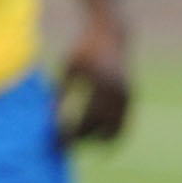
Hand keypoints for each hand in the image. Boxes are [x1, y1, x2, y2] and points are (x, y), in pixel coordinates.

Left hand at [57, 21, 131, 144]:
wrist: (113, 35)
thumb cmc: (85, 50)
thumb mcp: (69, 68)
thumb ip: (62, 92)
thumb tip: (50, 117)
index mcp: (101, 86)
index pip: (86, 119)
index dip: (71, 133)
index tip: (56, 141)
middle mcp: (118, 94)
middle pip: (102, 130)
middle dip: (84, 141)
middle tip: (67, 146)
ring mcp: (128, 97)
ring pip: (117, 131)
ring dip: (99, 141)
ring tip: (81, 144)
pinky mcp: (131, 99)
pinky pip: (123, 124)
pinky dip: (109, 133)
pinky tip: (94, 137)